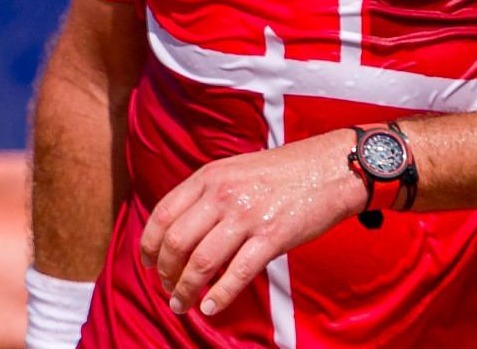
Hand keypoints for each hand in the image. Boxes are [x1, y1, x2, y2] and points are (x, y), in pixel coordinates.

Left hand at [138, 133, 365, 317]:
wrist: (328, 168)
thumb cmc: (280, 173)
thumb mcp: (233, 170)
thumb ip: (206, 193)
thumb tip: (180, 227)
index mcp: (208, 177)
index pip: (163, 214)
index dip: (150, 245)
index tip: (148, 264)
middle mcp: (222, 195)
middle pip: (177, 241)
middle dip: (166, 272)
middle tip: (167, 288)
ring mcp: (246, 216)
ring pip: (201, 262)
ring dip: (186, 290)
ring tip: (181, 305)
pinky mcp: (272, 237)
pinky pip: (237, 273)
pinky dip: (219, 296)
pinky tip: (210, 309)